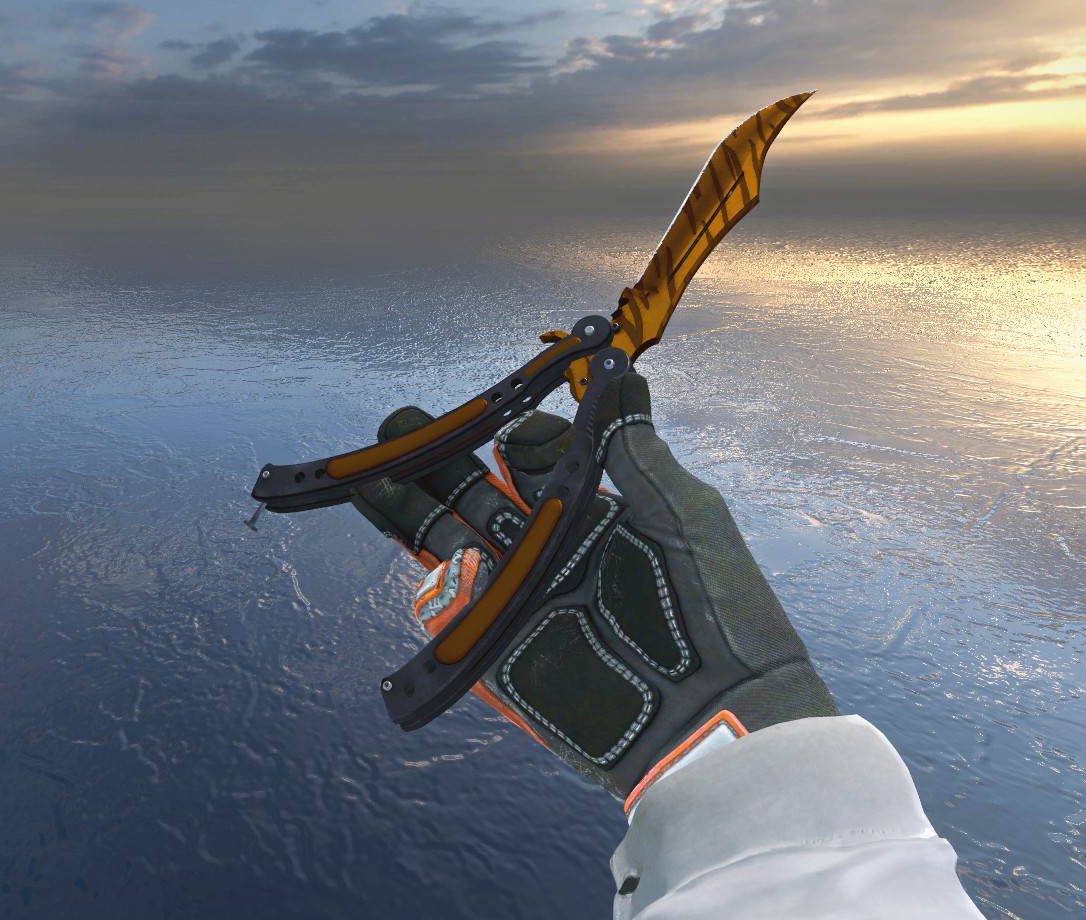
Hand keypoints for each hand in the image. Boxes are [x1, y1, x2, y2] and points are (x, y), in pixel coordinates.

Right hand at [353, 370, 837, 809]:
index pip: (539, 460)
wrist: (717, 716)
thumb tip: (619, 369)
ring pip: (455, 543)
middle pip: (481, 495)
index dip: (520, 437)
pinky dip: (429, 580)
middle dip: (438, 460)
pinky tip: (404, 546)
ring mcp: (527, 601)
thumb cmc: (716, 609)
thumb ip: (633, 447)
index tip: (514, 428)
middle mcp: (556, 552)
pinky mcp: (507, 652)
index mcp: (600, 514)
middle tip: (398, 427)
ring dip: (412, 507)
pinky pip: (455, 611)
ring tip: (368, 475)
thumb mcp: (682, 513)